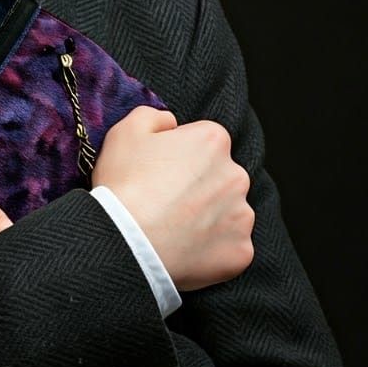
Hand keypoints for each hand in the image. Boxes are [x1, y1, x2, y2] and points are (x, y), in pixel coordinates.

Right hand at [93, 105, 254, 290]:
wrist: (126, 241)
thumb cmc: (125, 184)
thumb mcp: (125, 131)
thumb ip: (154, 116)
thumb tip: (171, 123)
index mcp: (212, 140)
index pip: (203, 142)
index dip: (178, 156)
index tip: (160, 171)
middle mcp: (236, 175)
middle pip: (220, 176)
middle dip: (199, 186)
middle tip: (165, 201)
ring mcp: (242, 215)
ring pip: (228, 212)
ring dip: (208, 217)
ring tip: (173, 227)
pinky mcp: (241, 250)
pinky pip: (230, 246)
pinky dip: (212, 249)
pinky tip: (184, 248)